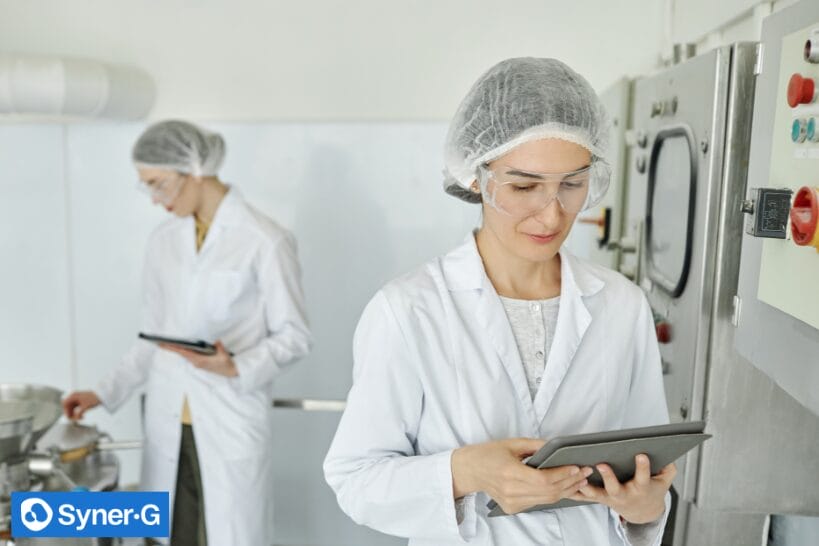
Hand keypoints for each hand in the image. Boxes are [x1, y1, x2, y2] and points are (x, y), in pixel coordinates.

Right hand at [62, 391, 100, 419]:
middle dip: (71, 413)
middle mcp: (75, 396)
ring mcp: (78, 398)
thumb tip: (75, 419)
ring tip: (80, 418)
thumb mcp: (86, 407)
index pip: (65, 403)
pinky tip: (82, 416)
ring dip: (74, 413)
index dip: (66, 411)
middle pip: (68, 406)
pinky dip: (78, 412)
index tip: (69, 417)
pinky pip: (76, 407)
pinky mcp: (81, 400)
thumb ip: (79, 413)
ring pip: (72, 407)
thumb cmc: (94, 399)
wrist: (103, 395)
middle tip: (74, 420)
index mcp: (74, 395)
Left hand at [159, 340, 237, 376]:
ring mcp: (198, 363)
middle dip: (172, 348)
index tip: (165, 345)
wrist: (231, 372)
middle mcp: (197, 362)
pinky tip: (181, 347)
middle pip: (182, 353)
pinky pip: (190, 355)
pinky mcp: (201, 362)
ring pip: (185, 355)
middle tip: (160, 343)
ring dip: (177, 349)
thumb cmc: (227, 364)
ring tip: (168, 344)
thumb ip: (219, 348)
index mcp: (200, 361)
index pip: (185, 352)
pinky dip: (184, 351)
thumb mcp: (224, 355)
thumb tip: (216, 342)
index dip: (175, 348)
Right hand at [451, 438, 592, 514]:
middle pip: (548, 491)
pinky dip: (553, 495)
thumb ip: (536, 445)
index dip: (562, 474)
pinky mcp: (513, 508)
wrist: (470, 470)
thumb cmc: (488, 453)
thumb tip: (558, 447)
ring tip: (580, 480)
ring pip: (547, 500)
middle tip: (585, 472)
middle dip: (570, 482)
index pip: (543, 479)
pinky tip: (565, 487)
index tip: (577, 466)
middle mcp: (510, 490)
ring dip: (566, 490)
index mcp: (509, 472)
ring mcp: (511, 502)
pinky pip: (539, 502)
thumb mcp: (512, 443)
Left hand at [569, 454, 674, 523]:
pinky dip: (575, 492)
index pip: (643, 477)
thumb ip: (668, 469)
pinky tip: (565, 485)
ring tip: (578, 474)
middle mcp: (624, 495)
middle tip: (601, 464)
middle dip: (608, 477)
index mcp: (641, 488)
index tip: (641, 454)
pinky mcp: (600, 499)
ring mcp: (610, 498)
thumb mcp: (664, 481)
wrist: (643, 511)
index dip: (643, 467)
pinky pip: (585, 497)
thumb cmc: (651, 490)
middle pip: (615, 488)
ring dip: (586, 486)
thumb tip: (668, 455)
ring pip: (596, 494)